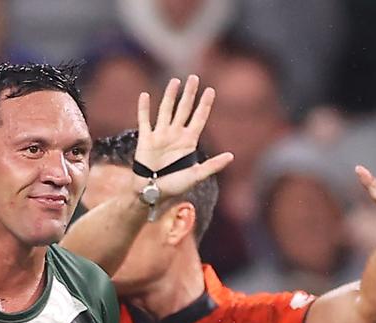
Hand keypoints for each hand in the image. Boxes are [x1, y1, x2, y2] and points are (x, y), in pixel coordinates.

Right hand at [133, 75, 234, 200]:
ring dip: (170, 96)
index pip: (199, 118)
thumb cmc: (174, 186)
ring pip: (166, 110)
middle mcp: (175, 135)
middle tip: (194, 78)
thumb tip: (231, 156)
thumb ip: (212, 166)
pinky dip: (144, 108)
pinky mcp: (146, 140)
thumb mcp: (196, 176)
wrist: (151, 192)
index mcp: (189, 141)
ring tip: (175, 81)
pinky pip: (144, 120)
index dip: (205, 104)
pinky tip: (145, 96)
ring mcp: (160, 136)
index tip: (211, 90)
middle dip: (189, 94)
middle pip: (184, 109)